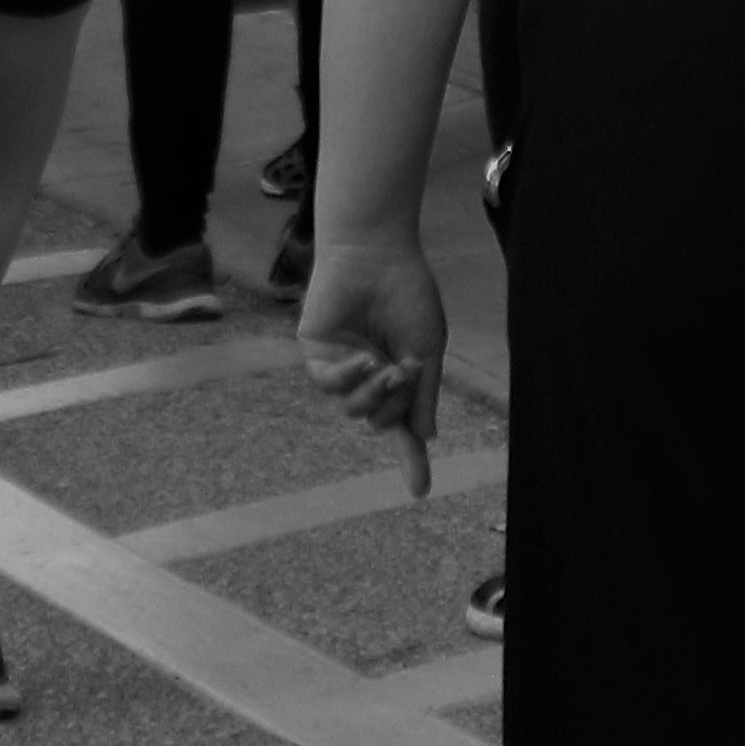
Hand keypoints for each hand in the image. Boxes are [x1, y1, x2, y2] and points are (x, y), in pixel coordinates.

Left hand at [297, 237, 446, 498]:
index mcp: (398, 373)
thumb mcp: (428, 347)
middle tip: (406, 372)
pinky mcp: (316, 352)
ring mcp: (341, 365)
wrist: (377, 252)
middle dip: (396, 403)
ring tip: (386, 366)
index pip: (404, 424)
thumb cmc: (407, 293)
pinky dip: (347, 379)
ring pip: (352, 409)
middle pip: (380, 419)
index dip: (413, 458)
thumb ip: (424, 393)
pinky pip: (327, 385)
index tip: (421, 493)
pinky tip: (363, 359)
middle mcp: (369, 374)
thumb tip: (426, 436)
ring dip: (373, 395)